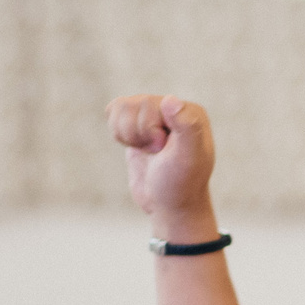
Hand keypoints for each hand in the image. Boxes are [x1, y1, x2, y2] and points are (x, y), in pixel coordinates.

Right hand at [109, 94, 218, 240]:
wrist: (168, 205)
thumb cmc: (180, 184)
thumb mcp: (186, 158)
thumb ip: (186, 128)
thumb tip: (170, 99)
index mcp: (190, 111)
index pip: (152, 103)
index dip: (150, 130)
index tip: (163, 149)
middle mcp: (173, 108)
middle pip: (134, 104)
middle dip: (138, 134)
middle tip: (157, 153)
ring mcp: (154, 115)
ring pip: (121, 107)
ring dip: (127, 134)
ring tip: (147, 151)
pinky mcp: (138, 124)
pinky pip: (115, 112)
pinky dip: (118, 132)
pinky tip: (135, 146)